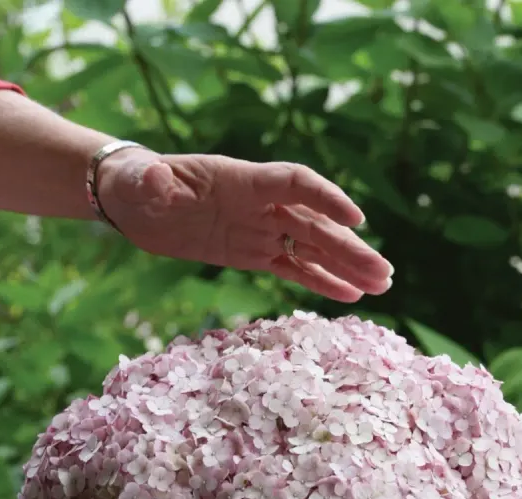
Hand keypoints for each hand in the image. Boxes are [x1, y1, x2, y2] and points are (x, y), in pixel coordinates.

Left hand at [96, 150, 393, 301]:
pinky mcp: (254, 253)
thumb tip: (158, 181)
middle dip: (351, 248)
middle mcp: (261, 205)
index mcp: (242, 180)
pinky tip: (350, 295)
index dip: (327, 198)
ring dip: (348, 266)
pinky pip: (294, 269)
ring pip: (313, 249)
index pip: (295, 183)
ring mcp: (261, 230)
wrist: (137, 202)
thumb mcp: (140, 183)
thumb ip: (153, 182)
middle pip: (316, 224)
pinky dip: (321, 282)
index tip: (357, 219)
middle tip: (384, 272)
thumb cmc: (138, 184)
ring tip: (383, 285)